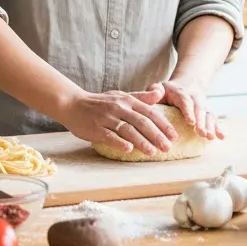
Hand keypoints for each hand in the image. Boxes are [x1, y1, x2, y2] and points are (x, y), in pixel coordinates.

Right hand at [55, 84, 179, 156]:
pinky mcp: (95, 128)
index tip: (174, 136)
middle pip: (141, 122)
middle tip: (167, 148)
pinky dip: (119, 142)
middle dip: (156, 135)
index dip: (163, 124)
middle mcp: (119, 108)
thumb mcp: (121, 96)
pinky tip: (129, 149)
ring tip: (153, 152)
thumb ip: (141, 97)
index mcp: (127, 100)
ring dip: (142, 141)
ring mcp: (107, 118)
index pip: (149, 112)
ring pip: (128, 130)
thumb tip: (160, 93)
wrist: (73, 104)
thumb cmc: (100, 102)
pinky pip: (109, 136)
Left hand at [150, 78, 222, 140]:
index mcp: (180, 92)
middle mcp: (194, 98)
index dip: (189, 111)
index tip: (191, 122)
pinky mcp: (208, 112)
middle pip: (199, 109)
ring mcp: (203, 105)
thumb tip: (157, 92)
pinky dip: (218, 128)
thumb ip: (154, 89)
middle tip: (202, 133)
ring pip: (208, 114)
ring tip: (210, 137)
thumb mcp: (160, 87)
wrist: (188, 83)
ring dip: (210, 126)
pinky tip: (222, 137)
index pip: (185, 101)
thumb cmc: (168, 91)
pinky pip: (214, 119)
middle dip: (201, 122)